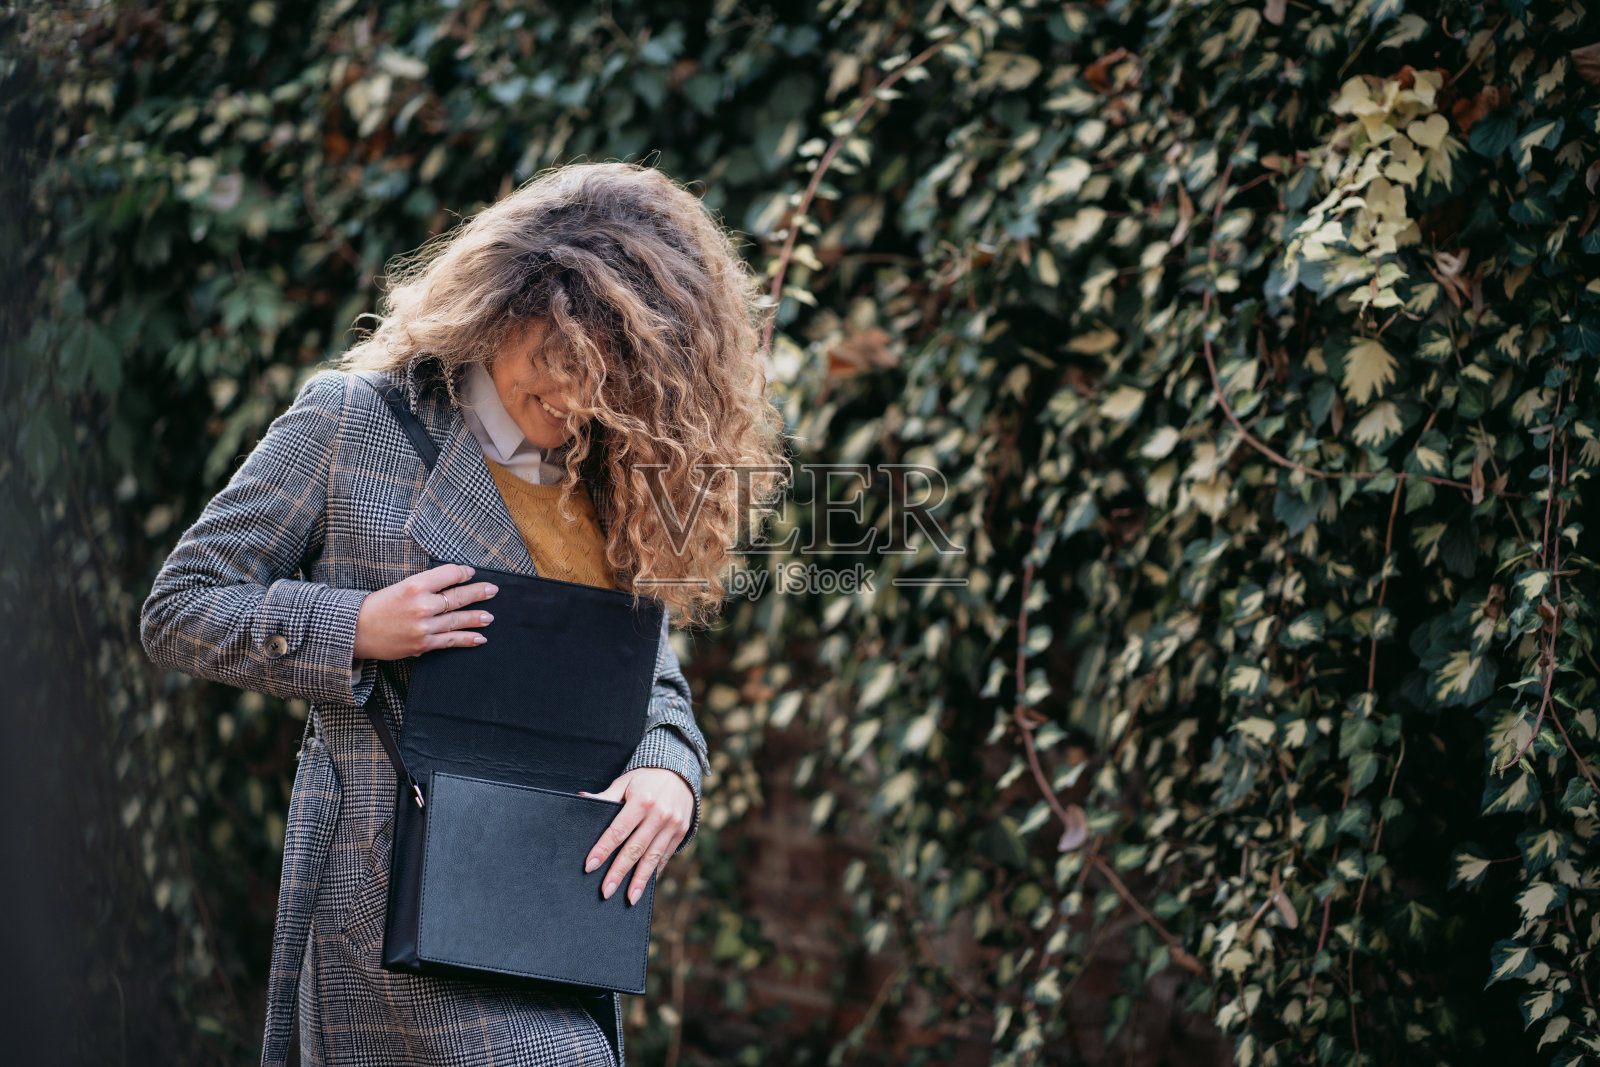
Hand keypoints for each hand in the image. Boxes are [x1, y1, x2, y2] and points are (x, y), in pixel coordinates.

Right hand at [351, 563, 498, 660]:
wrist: (356, 631)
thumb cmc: (377, 606)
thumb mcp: (400, 586)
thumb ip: (425, 585)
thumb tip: (452, 581)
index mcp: (415, 585)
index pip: (449, 574)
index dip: (463, 572)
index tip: (470, 573)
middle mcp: (422, 605)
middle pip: (458, 596)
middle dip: (479, 593)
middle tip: (493, 590)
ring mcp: (424, 626)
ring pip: (458, 620)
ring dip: (477, 617)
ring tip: (490, 616)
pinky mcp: (423, 644)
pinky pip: (451, 641)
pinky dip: (468, 639)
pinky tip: (480, 638)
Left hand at [579, 767, 693, 904]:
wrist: (680, 772)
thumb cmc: (646, 778)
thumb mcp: (625, 782)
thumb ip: (606, 796)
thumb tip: (582, 799)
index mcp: (641, 801)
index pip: (618, 830)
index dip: (603, 849)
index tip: (590, 866)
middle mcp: (659, 815)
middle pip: (634, 848)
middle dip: (619, 872)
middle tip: (605, 891)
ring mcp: (672, 825)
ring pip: (652, 857)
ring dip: (639, 880)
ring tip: (628, 898)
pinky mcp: (681, 832)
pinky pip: (665, 855)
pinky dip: (655, 871)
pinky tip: (644, 885)